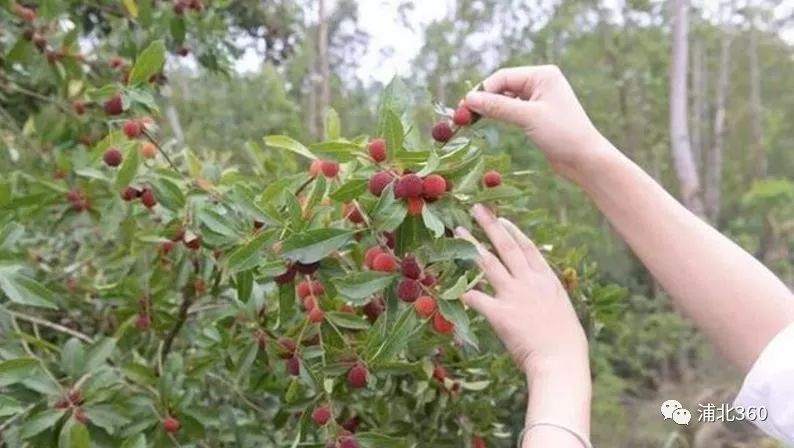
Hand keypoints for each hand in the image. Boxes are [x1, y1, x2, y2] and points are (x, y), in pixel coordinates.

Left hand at [456, 204, 588, 377]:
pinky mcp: (499, 313)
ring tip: (459, 231)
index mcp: (547, 280)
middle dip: (490, 225)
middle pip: (506, 246)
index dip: (513, 231)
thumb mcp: (560, 309)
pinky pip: (475, 298)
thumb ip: (546, 297)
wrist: (560, 360)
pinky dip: (462, 290)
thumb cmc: (565, 342)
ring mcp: (513, 295)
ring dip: (472, 245)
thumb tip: (536, 293)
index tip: (502, 218)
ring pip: (488, 263)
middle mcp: (529, 282)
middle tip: (476, 208)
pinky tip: (448, 284)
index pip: (527, 248)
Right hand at [464, 65, 613, 179]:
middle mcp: (541, 82)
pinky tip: (485, 121)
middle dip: (482, 99)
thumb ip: (498, 107)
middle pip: (502, 86)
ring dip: (488, 108)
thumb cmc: (562, 134)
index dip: (481, 91)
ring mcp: (539, 98)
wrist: (585, 159)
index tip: (462, 108)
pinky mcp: (537, 114)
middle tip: (461, 116)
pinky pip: (511, 109)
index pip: (503, 77)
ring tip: (468, 120)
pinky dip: (497, 114)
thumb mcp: (527, 118)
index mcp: (542, 75)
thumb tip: (469, 99)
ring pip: (505, 98)